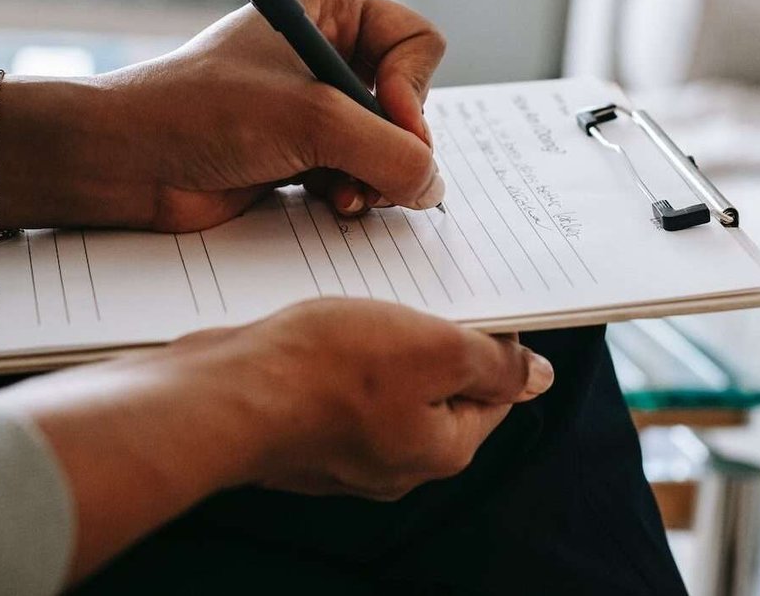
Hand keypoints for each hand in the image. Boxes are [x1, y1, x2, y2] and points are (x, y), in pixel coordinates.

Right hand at [0, 299, 553, 581]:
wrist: (221, 395)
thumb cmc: (324, 372)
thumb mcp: (434, 349)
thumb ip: (494, 364)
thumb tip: (538, 377)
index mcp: (441, 450)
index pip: (495, 393)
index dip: (493, 341)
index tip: (475, 302)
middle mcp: (396, 463)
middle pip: (439, 389)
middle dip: (432, 339)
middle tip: (415, 295)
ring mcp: (344, 453)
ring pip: (386, 385)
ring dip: (382, 341)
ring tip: (364, 305)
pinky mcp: (302, 433)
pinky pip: (338, 388)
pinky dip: (338, 355)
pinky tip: (322, 327)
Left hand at [84, 0, 446, 230]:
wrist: (127, 162)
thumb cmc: (202, 112)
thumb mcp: (312, 121)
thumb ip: (390, 152)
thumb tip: (434, 187)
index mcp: (330, 10)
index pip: (418, 42)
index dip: (415, 88)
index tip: (393, 123)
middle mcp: (327, 51)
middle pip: (410, 100)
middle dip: (396, 144)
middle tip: (374, 173)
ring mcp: (315, 105)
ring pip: (388, 144)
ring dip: (375, 176)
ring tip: (347, 195)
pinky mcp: (302, 152)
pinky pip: (361, 173)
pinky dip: (355, 193)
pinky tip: (330, 203)